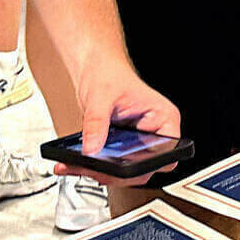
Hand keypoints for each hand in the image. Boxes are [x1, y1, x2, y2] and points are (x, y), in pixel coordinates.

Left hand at [59, 59, 183, 188]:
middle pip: (143, 168)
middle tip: (93, 169)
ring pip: (124, 170)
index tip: (123, 168)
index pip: (166, 154)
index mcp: (163, 118)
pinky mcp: (120, 147)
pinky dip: (91, 166)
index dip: (147, 166)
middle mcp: (153, 133)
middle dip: (116, 172)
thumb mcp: (102, 97)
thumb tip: (92, 148)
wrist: (93, 67)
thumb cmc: (108, 72)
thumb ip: (97, 123)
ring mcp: (137, 142)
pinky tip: (73, 165)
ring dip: (99, 172)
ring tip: (76, 166)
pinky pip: (109, 164)